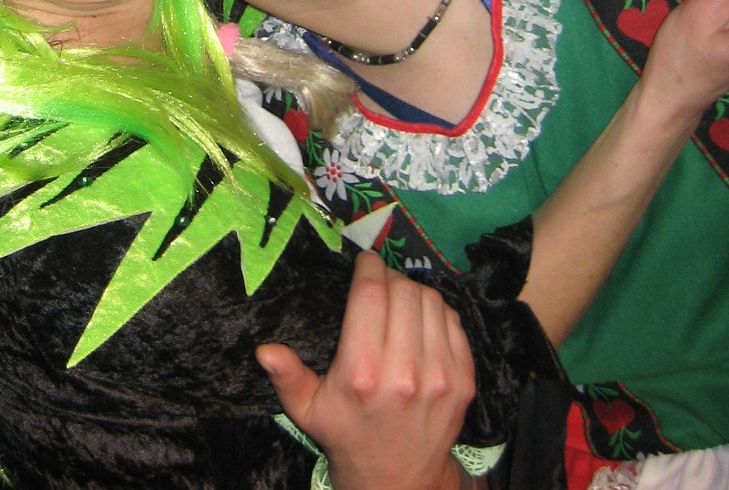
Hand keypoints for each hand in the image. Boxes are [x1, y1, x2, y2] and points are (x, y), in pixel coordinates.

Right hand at [256, 251, 474, 489]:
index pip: (370, 296)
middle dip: (389, 279)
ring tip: (399, 301)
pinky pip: (453, 323)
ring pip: (431, 302)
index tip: (364, 261)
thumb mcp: (307, 410)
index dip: (368, 268)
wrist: (398, 479)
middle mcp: (404, 373)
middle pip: (402, 292)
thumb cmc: (347, 434)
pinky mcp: (464, 382)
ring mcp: (440, 377)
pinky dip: (436, 312)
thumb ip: (287, 377)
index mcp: (361, 375)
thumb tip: (265, 350)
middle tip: (378, 284)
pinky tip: (420, 321)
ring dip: (413, 293)